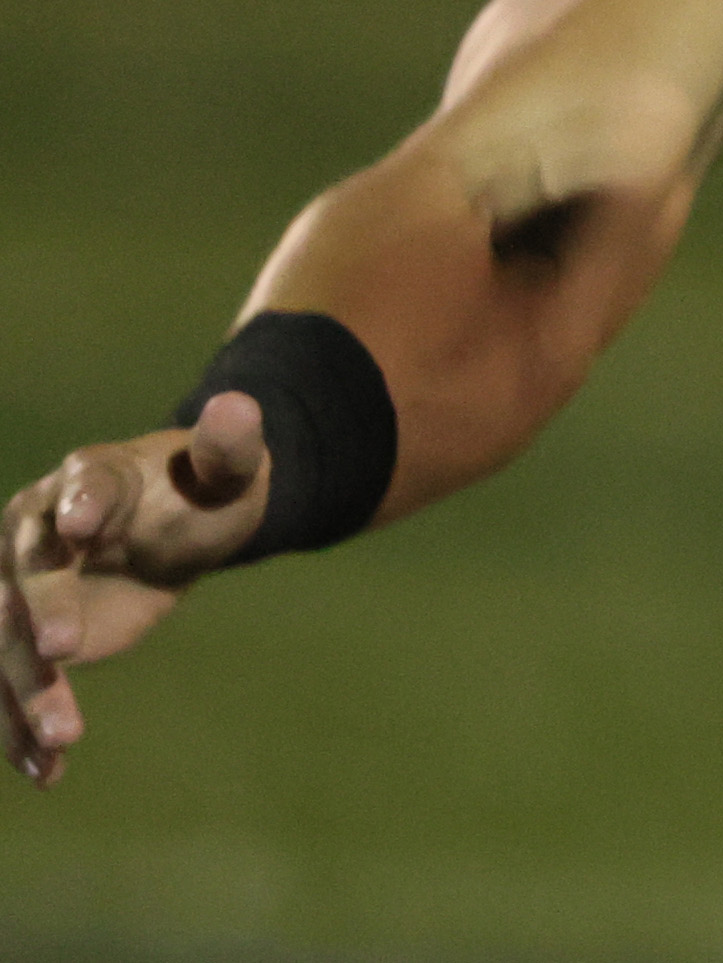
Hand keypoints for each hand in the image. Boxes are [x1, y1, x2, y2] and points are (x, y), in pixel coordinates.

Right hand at [4, 402, 271, 786]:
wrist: (181, 525)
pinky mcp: (29, 643)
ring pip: (8, 644)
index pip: (80, 489)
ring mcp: (23, 592)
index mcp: (88, 480)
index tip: (77, 522)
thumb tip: (240, 406)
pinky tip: (47, 774)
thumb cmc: (204, 486)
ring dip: (26, 691)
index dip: (77, 503)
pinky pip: (14, 687)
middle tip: (63, 651)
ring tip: (62, 740)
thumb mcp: (228, 466)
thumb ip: (229, 444)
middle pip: (28, 575)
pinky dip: (23, 730)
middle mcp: (37, 534)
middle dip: (41, 612)